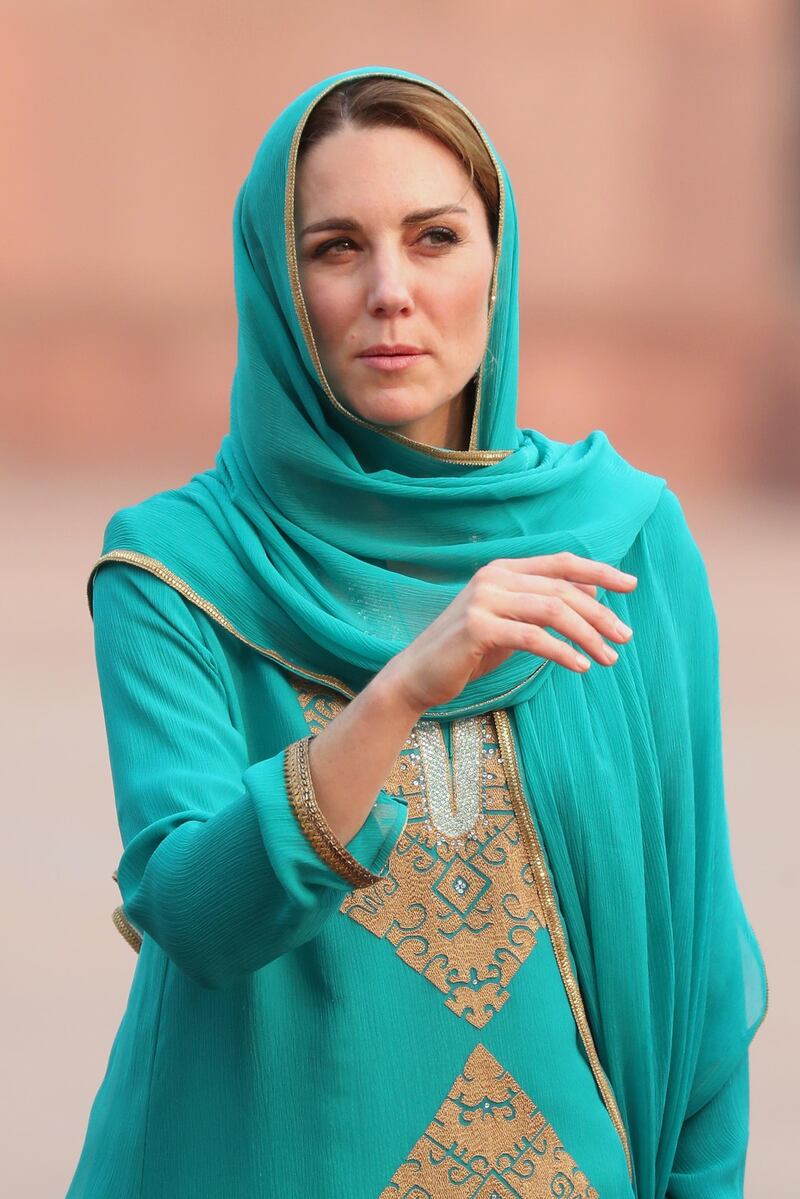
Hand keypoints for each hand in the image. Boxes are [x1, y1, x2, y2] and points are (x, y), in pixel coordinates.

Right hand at [388, 552, 636, 712]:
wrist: (418, 675)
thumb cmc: (468, 651)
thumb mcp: (511, 623)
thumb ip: (543, 605)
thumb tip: (592, 590)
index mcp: (503, 570)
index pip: (561, 562)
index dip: (599, 570)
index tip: (631, 585)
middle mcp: (494, 577)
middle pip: (562, 589)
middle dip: (600, 614)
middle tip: (625, 637)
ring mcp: (483, 600)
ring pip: (552, 610)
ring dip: (588, 635)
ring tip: (610, 658)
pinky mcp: (477, 627)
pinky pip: (533, 637)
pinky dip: (562, 652)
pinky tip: (581, 666)